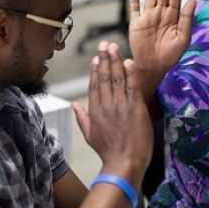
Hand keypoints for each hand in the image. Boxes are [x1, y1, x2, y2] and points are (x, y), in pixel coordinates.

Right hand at [71, 41, 152, 177]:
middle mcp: (106, 105)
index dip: (95, 70)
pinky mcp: (135, 108)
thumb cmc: (108, 151)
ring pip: (117, 78)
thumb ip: (81, 117)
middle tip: (105, 44)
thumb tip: (73, 105)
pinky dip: (131, 74)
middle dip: (105, 59)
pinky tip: (129, 62)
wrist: (124, 163)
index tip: (96, 58)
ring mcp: (121, 106)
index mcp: (95, 111)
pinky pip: (133, 87)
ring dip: (116, 61)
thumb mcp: (89, 135)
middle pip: (105, 77)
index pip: (94, 85)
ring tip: (114, 47)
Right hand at [129, 0, 195, 76]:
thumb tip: (192, 0)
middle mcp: (161, 14)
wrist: (154, 67)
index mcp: (173, 16)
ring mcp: (148, 18)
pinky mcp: (136, 24)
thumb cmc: (170, 56)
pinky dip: (134, 0)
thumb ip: (187, 19)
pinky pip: (135, 9)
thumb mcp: (183, 37)